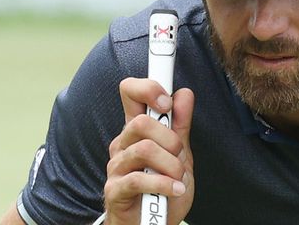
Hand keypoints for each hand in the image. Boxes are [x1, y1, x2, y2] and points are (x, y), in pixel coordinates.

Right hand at [103, 77, 194, 224]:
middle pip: (140, 122)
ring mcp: (116, 167)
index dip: (147, 88)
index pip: (130, 93)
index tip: (167, 101)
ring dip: (170, 164)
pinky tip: (175, 189)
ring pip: (143, 149)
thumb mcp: (180, 154)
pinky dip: (163, 184)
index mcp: (137, 131)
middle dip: (170, 138)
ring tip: (178, 178)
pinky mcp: (114, 190)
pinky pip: (138, 179)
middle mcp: (123, 145)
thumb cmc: (164, 188)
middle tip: (179, 154)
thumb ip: (180, 125)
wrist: (156, 223)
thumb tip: (183, 94)